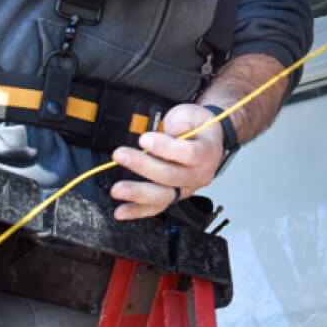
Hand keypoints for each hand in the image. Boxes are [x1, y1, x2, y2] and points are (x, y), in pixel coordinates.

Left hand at [109, 102, 223, 219]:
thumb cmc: (196, 126)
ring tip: (118, 189)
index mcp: (208, 152)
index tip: (145, 139)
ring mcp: (187, 188)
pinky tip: (121, 211)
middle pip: (172, 175)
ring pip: (163, 195)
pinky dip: (137, 210)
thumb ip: (184, 122)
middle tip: (122, 156)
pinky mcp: (174, 196)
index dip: (166, 147)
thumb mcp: (193, 115)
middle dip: (143, 166)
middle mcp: (199, 174)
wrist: (204, 139)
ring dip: (138, 193)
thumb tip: (176, 130)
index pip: (189, 153)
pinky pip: (157, 206)